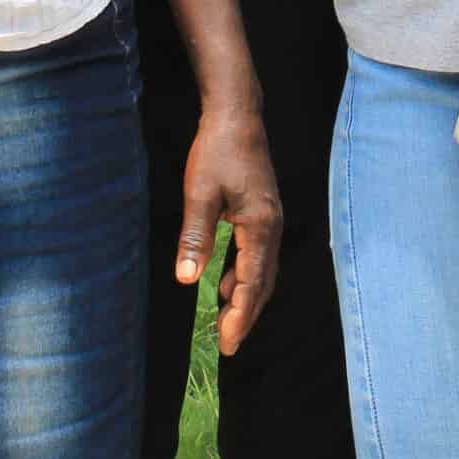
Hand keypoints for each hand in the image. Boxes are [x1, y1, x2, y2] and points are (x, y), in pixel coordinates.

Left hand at [174, 101, 282, 356]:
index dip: (240, 316)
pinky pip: (257, 254)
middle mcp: (272, 226)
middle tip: (229, 345)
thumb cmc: (217, 151)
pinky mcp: (262, 211)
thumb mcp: (200, 194)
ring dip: (245, 296)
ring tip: (227, 322)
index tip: (228, 345)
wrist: (237, 114)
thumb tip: (186, 280)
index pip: (252, 282)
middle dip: (247, 314)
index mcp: (260, 226)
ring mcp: (270, 218)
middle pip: (263, 282)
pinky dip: (243, 275)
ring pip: (262, 269)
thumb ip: (196, 238)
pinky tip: (224, 283)